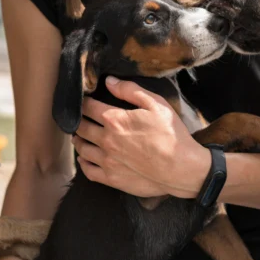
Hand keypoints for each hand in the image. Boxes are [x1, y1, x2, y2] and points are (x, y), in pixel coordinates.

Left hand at [73, 76, 210, 197]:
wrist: (181, 168)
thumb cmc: (171, 134)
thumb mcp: (156, 104)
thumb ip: (131, 90)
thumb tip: (109, 81)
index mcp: (115, 120)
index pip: (88, 107)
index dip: (84, 102)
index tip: (84, 101)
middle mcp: (106, 140)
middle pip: (81, 128)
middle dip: (78, 121)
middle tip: (79, 118)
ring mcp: (107, 161)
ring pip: (82, 149)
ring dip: (79, 140)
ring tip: (80, 137)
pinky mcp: (111, 178)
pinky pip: (88, 170)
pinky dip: (83, 163)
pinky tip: (85, 158)